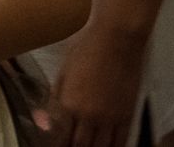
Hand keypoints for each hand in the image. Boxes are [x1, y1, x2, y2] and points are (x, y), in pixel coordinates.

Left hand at [40, 20, 148, 146]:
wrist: (117, 38)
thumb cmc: (86, 48)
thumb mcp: (63, 71)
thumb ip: (56, 98)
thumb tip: (46, 119)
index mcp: (69, 104)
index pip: (60, 137)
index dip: (57, 145)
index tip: (56, 145)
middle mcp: (89, 116)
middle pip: (80, 146)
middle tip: (71, 146)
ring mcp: (110, 117)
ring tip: (88, 146)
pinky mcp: (128, 114)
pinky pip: (121, 141)